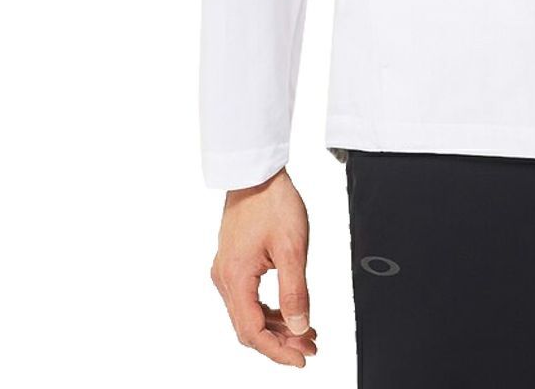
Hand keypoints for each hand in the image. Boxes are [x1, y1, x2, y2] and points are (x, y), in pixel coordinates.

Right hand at [210, 167, 317, 366]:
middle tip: (310, 348)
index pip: (252, 332)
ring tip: (306, 333)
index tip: (301, 359)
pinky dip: (269, 309)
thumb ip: (295, 291)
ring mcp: (227, 271)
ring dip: (277, 326)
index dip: (277, 351)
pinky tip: (289, 312)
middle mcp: (225, 279)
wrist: (257, 174)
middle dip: (280, 342)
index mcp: (235, 278)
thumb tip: (299, 328)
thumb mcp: (293, 248)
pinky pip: (248, 297)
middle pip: (248, 327)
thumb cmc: (274, 203)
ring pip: (249, 313)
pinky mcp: (234, 263)